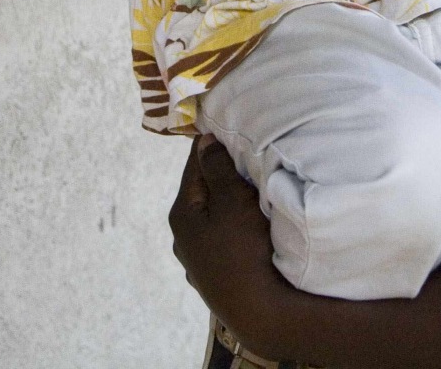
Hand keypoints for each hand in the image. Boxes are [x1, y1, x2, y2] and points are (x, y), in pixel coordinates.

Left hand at [171, 136, 306, 358]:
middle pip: (204, 194)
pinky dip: (235, 231)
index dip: (211, 146)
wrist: (259, 312)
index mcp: (182, 214)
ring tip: (252, 196)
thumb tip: (203, 142)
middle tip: (248, 161)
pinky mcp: (215, 279)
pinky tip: (250, 233)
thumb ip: (216, 168)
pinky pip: (224, 243)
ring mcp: (198, 263)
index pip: (193, 166)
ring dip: (230, 206)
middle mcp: (182, 239)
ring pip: (214, 220)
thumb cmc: (244, 250)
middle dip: (223, 177)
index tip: (228, 129)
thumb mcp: (232, 200)